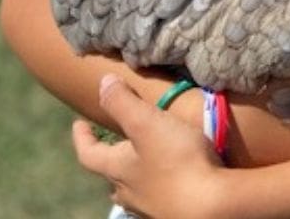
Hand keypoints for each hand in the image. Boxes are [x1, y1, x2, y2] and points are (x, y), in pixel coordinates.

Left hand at [74, 75, 223, 218]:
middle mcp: (128, 192)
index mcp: (117, 170)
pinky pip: (156, 194)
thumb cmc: (176, 160)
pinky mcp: (171, 211)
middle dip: (110, 157)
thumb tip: (101, 83)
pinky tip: (171, 176)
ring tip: (143, 158)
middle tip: (114, 140)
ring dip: (133, 172)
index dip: (82, 137)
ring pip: (133, 188)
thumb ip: (122, 102)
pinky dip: (157, 181)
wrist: (211, 205)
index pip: (89, 154)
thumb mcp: (146, 123)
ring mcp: (150, 206)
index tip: (78, 123)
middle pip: (111, 175)